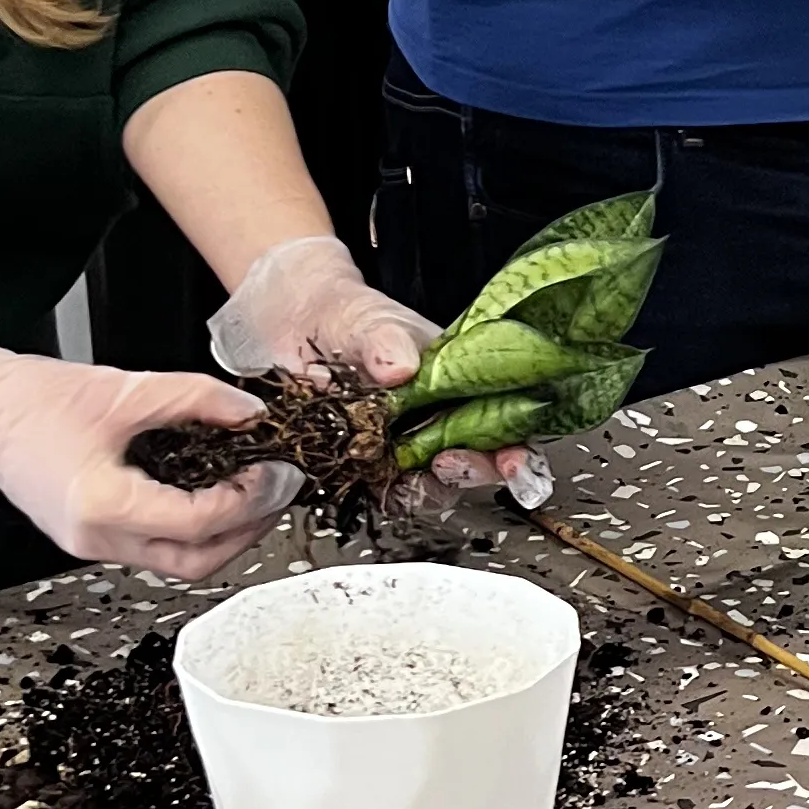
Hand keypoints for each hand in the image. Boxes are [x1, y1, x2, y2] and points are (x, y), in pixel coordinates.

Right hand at [0, 315, 299, 576]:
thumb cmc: (30, 399)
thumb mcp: (125, 388)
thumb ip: (196, 399)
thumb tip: (251, 413)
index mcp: (101, 504)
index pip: (198, 521)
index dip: (250, 499)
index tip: (278, 470)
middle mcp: (95, 538)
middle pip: (196, 562)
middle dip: (249, 530)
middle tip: (279, 491)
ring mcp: (92, 545)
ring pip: (178, 563)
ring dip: (225, 535)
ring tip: (255, 492)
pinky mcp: (92, 538)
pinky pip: (156, 548)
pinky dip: (194, 529)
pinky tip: (214, 494)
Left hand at [207, 235, 556, 506]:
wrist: (291, 323)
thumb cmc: (344, 314)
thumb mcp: (368, 319)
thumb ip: (384, 339)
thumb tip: (400, 364)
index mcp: (461, 381)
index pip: (506, 420)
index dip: (517, 449)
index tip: (512, 464)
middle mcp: (441, 417)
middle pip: (479, 460)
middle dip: (474, 471)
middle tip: (450, 463)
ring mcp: (406, 443)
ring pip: (436, 483)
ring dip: (430, 488)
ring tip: (412, 479)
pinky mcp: (370, 462)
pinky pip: (388, 490)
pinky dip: (387, 494)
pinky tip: (377, 486)